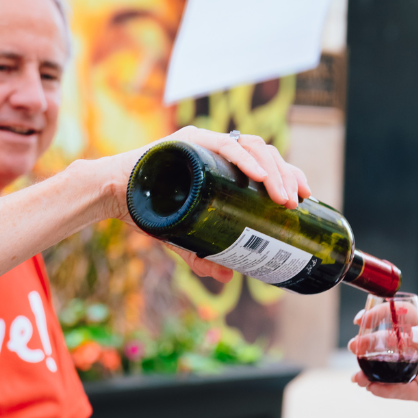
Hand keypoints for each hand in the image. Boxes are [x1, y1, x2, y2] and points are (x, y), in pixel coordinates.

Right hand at [108, 127, 310, 283]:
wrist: (112, 196)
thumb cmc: (149, 210)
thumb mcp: (183, 237)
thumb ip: (202, 256)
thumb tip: (227, 276)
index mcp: (224, 164)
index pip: (267, 162)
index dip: (290, 176)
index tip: (305, 198)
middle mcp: (218, 147)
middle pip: (265, 152)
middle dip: (286, 177)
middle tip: (295, 205)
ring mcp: (204, 140)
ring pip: (252, 145)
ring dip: (273, 171)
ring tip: (282, 197)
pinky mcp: (188, 140)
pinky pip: (224, 145)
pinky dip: (245, 160)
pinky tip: (258, 176)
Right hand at [349, 303, 417, 416]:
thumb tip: (411, 336)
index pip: (402, 315)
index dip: (380, 315)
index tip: (362, 319)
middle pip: (391, 343)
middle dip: (371, 344)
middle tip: (355, 347)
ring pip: (392, 369)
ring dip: (373, 370)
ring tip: (357, 374)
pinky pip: (402, 391)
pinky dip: (385, 391)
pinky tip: (371, 389)